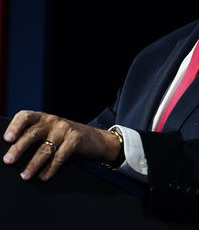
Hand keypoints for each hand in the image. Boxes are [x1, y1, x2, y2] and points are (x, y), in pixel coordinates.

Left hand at [2, 110, 121, 180]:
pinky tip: (44, 176)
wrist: (97, 140)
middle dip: (19, 148)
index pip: (25, 116)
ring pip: (45, 147)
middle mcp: (53, 121)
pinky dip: (51, 168)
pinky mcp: (76, 139)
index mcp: (43, 118)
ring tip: (25, 175)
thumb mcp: (50, 132)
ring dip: (33, 164)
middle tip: (8, 160)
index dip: (15, 126)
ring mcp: (65, 129)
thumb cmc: (66, 139)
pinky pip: (60, 155)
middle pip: (33, 133)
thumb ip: (34, 137)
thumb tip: (12, 154)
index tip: (7, 139)